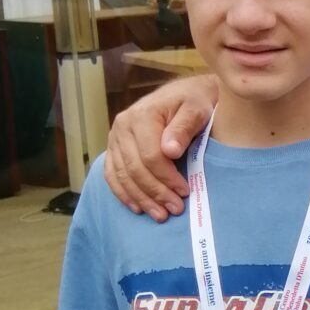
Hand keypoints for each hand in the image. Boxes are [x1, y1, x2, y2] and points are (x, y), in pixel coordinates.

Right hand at [105, 75, 216, 221]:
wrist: (185, 93)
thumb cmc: (194, 102)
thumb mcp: (196, 109)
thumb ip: (184, 128)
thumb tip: (170, 151)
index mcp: (142, 116)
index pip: (150, 155)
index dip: (166, 177)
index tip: (185, 192)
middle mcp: (122, 126)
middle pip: (135, 168)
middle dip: (155, 193)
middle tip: (174, 210)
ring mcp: (115, 138)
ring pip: (122, 175)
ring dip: (140, 198)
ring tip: (159, 215)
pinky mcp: (114, 148)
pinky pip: (112, 174)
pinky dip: (123, 193)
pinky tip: (137, 207)